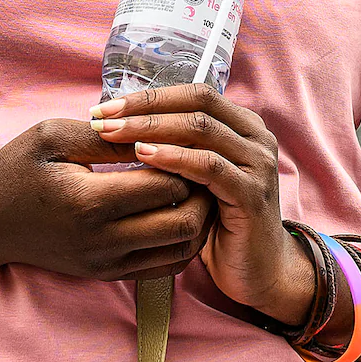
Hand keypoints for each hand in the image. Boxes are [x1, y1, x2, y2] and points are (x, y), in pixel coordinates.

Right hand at [0, 117, 215, 282]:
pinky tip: (176, 213)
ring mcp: (108, 263)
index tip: (184, 139)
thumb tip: (155, 131)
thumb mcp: (52, 136)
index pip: (166, 184)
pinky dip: (183, 242)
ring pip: (182, 250)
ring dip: (198, 219)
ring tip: (193, 188)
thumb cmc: (18, 171)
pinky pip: (166, 267)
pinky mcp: (109, 275)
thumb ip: (106, 135)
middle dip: (201, 192)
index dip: (184, 160)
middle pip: (185, 223)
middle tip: (199, 165)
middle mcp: (103, 240)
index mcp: (89, 201)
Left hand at [87, 85, 301, 323]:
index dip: (149, 96)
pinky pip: (209, 167)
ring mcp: (257, 165)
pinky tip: (144, 157)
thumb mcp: (199, 175)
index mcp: (243, 126)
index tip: (104, 107)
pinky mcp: (251, 194)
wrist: (258, 268)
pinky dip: (174, 158)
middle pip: (197, 104)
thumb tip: (124, 121)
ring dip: (151, 128)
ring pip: (201, 130)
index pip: (194, 93)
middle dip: (145, 108)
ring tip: (113, 134)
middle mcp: (256, 139)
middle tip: (102, 117)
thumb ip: (179, 146)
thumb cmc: (220, 220)